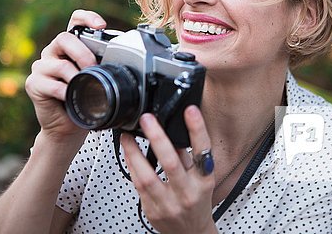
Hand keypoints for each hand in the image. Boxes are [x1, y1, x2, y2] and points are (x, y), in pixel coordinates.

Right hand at [25, 9, 105, 142]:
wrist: (68, 127)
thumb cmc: (84, 100)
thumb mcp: (96, 78)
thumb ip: (102, 65)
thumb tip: (121, 60)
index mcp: (69, 46)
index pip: (74, 20)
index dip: (86, 17)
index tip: (101, 26)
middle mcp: (53, 52)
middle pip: (65, 38)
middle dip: (84, 53)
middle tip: (94, 68)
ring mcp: (41, 67)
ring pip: (59, 63)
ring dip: (76, 76)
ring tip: (85, 86)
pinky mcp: (33, 84)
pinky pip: (52, 84)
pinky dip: (65, 92)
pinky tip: (71, 97)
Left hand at [121, 106, 217, 233]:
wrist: (190, 233)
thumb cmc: (196, 203)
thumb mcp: (201, 179)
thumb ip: (188, 156)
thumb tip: (173, 130)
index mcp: (204, 181)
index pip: (202, 151)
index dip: (197, 129)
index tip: (190, 110)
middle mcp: (187, 193)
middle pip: (171, 163)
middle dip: (157, 138)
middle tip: (148, 119)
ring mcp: (168, 204)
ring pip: (147, 177)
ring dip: (134, 153)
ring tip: (127, 137)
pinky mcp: (152, 211)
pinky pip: (138, 186)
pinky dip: (131, 167)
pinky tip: (128, 155)